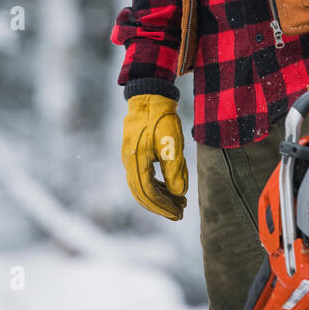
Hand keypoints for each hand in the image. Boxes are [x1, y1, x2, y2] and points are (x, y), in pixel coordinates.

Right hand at [121, 93, 187, 220]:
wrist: (149, 96)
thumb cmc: (161, 117)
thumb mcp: (171, 142)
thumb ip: (175, 168)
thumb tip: (179, 193)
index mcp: (136, 161)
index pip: (148, 193)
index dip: (163, 206)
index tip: (179, 214)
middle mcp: (129, 162)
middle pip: (142, 194)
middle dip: (161, 206)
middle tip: (179, 214)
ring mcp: (130, 158)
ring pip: (142, 186)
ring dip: (160, 197)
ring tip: (178, 202)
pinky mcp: (135, 153)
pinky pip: (143, 176)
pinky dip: (156, 185)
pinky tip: (169, 188)